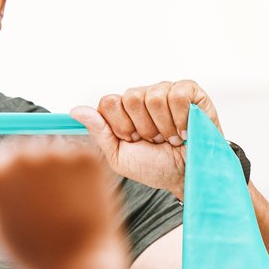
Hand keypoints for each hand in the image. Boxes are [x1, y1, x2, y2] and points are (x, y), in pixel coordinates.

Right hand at [0, 137, 126, 268]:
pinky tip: (88, 203)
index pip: (5, 154)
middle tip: (56, 201)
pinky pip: (85, 160)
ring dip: (66, 171)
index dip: (20, 172)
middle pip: (33, 147)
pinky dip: (88, 176)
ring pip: (61, 153)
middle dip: (44, 169)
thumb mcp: (1, 229)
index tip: (32, 189)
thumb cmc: (38, 258)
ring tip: (71, 208)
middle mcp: (23, 156)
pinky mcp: (88, 158)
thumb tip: (0, 177)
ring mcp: (57, 154)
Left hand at [69, 80, 220, 198]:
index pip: (109, 101)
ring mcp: (168, 91)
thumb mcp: (120, 156)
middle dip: (143, 127)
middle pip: (131, 97)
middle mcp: (145, 96)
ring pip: (154, 96)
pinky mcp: (191, 92)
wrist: (187, 177)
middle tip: (155, 140)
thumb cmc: (156, 168)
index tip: (133, 141)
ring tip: (171, 138)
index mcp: (126, 109)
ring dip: (164, 126)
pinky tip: (184, 131)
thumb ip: (100, 132)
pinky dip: (181, 118)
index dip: (120, 126)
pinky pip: (177, 94)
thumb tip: (77, 110)